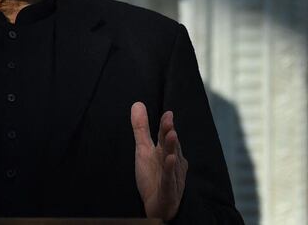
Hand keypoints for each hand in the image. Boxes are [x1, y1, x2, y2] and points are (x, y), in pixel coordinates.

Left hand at [131, 101, 187, 220]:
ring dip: (172, 148)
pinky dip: (169, 170)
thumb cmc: (152, 176)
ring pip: (172, 160)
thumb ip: (141, 128)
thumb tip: (137, 104)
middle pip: (170, 145)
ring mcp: (172, 176)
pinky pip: (169, 179)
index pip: (165, 136)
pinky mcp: (168, 190)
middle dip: (169, 133)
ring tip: (171, 134)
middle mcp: (172, 162)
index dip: (166, 125)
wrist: (156, 206)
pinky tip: (169, 159)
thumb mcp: (143, 149)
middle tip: (169, 120)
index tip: (168, 113)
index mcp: (166, 152)